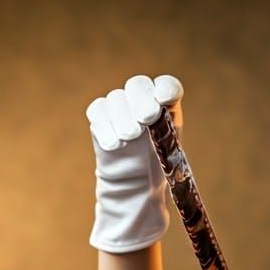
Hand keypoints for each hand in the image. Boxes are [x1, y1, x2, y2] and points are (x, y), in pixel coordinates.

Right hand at [85, 74, 183, 252]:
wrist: (137, 184)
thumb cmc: (159, 165)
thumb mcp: (172, 149)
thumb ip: (167, 131)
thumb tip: (156, 118)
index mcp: (166, 104)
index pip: (167, 85)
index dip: (166, 88)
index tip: (166, 99)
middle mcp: (142, 99)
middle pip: (138, 85)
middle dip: (142, 100)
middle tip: (147, 118)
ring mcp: (120, 106)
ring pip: (116, 98)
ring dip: (124, 117)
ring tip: (130, 136)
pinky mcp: (100, 116)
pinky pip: (98, 111)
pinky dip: (105, 127)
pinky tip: (115, 144)